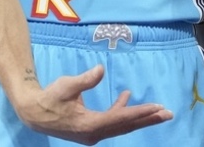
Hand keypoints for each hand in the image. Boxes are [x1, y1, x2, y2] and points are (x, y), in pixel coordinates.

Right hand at [15, 64, 172, 144]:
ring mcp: (93, 133)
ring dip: (140, 117)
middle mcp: (94, 133)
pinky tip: (126, 96)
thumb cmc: (50, 97)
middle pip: (126, 126)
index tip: (158, 108)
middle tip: (169, 114)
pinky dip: (122, 110)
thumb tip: (100, 69)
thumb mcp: (66, 86)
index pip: (121, 119)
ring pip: (122, 125)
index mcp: (89, 125)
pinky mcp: (91, 129)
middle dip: (149, 119)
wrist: (34, 113)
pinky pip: (112, 121)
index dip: (140, 112)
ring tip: (159, 110)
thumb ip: (84, 79)